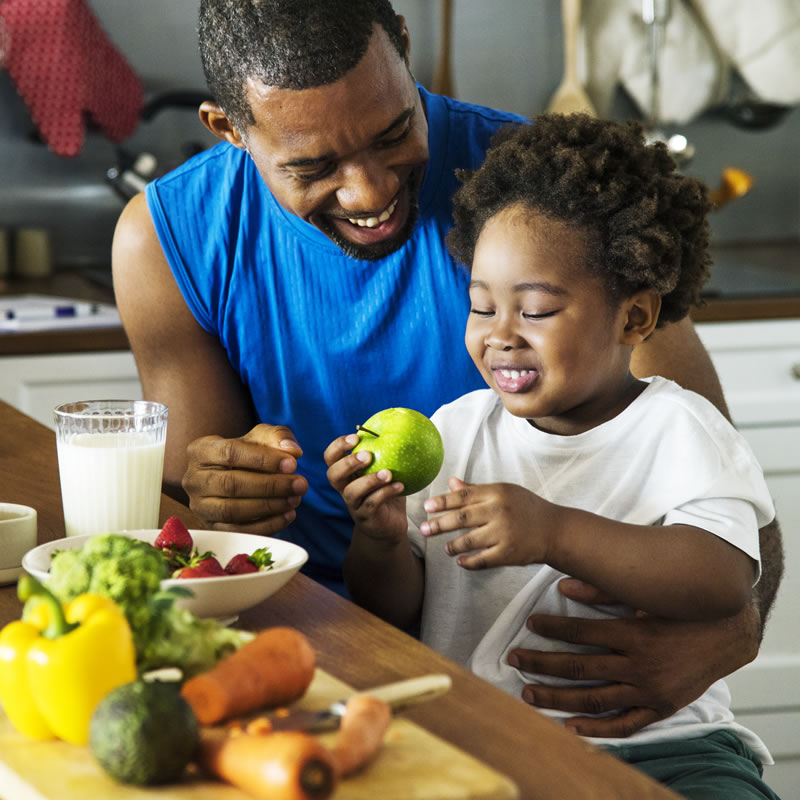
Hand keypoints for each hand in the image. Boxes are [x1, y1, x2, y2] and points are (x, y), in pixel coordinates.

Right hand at [182, 424, 307, 534]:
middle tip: (300, 484)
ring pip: (232, 510)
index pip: (230, 453)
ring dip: (269, 506)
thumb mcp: (261, 437)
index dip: (263, 459)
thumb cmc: (248, 453)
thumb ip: (278, 437)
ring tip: (296, 499)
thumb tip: (292, 450)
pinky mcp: (211, 527)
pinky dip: (266, 525)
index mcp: (201, 450)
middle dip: (271, 486)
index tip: (293, 464)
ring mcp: (199, 506)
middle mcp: (193, 479)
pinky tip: (288, 515)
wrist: (232, 476)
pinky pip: (237, 531)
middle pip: (231, 484)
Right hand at [324, 434, 407, 542]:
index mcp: (346, 474)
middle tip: (367, 455)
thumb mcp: (385, 470)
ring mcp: (354, 505)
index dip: (338, 446)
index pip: (331, 458)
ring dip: (369, 480)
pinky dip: (386, 493)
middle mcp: (345, 489)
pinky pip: (372, 504)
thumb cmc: (387, 492)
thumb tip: (400, 424)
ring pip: (352, 492)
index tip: (355, 437)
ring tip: (388, 473)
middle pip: (333, 475)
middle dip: (348, 463)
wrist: (389, 525)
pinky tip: (400, 486)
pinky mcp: (366, 518)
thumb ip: (386, 453)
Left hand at [420, 477, 552, 568]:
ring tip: (446, 548)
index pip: (463, 496)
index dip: (442, 502)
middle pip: (461, 518)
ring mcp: (504, 533)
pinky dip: (469, 562)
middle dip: (439, 524)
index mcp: (497, 493)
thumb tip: (451, 482)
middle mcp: (499, 511)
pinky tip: (460, 562)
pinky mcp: (509, 553)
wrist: (555, 530)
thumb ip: (476, 489)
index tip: (427, 507)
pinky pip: (482, 560)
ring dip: (453, 546)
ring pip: (469, 541)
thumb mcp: (504, 492)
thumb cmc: (526, 508)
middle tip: (423, 529)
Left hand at [509, 578, 759, 737]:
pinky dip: (597, 729)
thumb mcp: (646, 594)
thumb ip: (605, 589)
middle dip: (541, 664)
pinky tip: (570, 726)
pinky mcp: (660, 708)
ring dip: (557, 698)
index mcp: (635, 634)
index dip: (553, 627)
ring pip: (594, 699)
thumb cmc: (682, 609)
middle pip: (579, 668)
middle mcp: (640, 665)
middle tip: (514, 658)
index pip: (582, 632)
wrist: (728, 634)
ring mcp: (649, 691)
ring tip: (528, 693)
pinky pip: (624, 724)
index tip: (530, 623)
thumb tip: (564, 584)